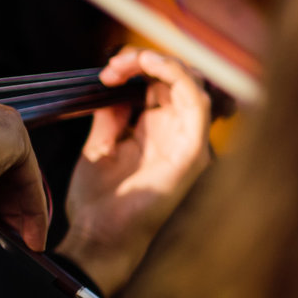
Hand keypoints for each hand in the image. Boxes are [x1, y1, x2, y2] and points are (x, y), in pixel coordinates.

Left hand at [56, 49, 210, 291]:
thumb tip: (114, 86)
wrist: (99, 237)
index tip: (104, 73)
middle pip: (180, 79)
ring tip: (131, 61)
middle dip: (146, 60)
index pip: (162, 85)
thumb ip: (112, 116)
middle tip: (112, 67)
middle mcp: (179, 137)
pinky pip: (198, 104)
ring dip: (162, 62)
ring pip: (194, 84)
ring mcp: (189, 145)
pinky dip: (177, 75)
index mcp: (159, 135)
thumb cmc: (101, 202)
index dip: (137, 67)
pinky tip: (149, 64)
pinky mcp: (193, 154)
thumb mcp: (101, 146)